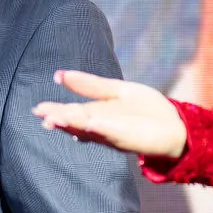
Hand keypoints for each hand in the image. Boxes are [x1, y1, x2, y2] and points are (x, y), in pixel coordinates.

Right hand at [32, 69, 188, 159]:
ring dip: (73, 126)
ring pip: (88, 130)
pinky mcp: (127, 138)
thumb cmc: (146, 109)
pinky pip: (110, 133)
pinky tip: (89, 122)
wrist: (174, 125)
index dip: (55, 111)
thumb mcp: (116, 90)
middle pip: (75, 123)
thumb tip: (59, 75)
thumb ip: (89, 84)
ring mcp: (112, 134)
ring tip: (57, 119)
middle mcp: (100, 126)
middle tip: (43, 116)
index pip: (71, 112)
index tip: (39, 109)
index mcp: (96, 113)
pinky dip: (100, 129)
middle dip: (60, 120)